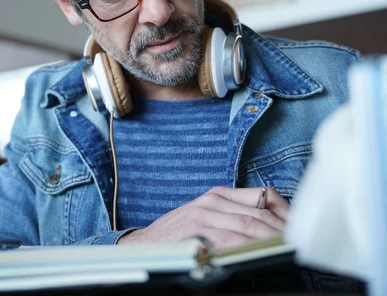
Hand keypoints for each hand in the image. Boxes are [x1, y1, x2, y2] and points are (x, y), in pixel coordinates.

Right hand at [117, 186, 289, 247]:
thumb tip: (269, 221)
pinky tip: (262, 251)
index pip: (262, 196)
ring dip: (272, 237)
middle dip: (283, 228)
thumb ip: (233, 213)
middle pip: (259, 212)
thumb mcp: (206, 214)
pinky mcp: (198, 231)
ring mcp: (205, 215)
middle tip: (301, 240)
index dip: (285, 211)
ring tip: (289, 247)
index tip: (300, 225)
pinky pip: (230, 238)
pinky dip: (249, 245)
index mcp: (218, 195)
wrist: (146, 243)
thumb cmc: (179, 232)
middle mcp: (213, 201)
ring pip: (248, 224)